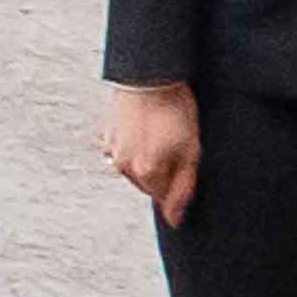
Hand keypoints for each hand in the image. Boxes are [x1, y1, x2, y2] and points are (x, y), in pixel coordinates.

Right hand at [98, 80, 199, 223]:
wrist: (150, 76)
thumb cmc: (175, 111)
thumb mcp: (191, 151)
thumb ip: (183, 188)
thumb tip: (174, 219)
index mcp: (145, 173)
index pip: (162, 196)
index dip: (177, 181)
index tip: (185, 159)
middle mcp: (123, 165)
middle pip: (145, 183)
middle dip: (160, 172)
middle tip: (175, 145)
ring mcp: (111, 149)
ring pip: (130, 167)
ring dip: (144, 159)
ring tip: (159, 133)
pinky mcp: (105, 133)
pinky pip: (118, 150)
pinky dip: (130, 145)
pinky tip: (143, 128)